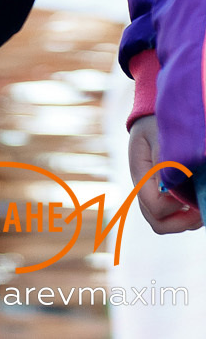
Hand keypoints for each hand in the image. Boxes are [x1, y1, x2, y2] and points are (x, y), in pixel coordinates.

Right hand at [129, 115, 202, 232]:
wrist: (154, 118)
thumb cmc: (158, 123)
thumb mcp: (160, 136)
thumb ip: (165, 161)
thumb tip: (167, 190)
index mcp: (141, 175)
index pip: (155, 207)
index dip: (175, 207)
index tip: (191, 192)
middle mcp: (145, 190)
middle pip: (159, 223)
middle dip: (183, 222)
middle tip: (200, 207)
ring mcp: (154, 194)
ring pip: (168, 224)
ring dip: (189, 220)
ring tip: (201, 201)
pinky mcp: (165, 195)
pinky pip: (174, 218)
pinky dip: (190, 215)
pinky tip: (198, 199)